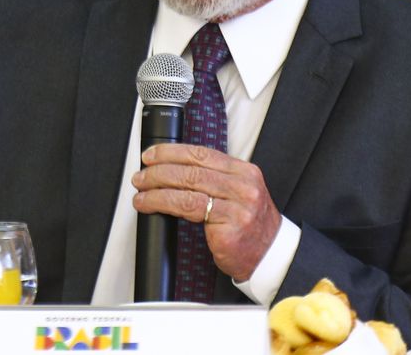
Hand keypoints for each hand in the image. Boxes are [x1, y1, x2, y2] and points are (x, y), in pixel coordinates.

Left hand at [131, 143, 280, 281]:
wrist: (270, 257)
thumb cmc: (249, 227)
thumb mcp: (238, 194)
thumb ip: (215, 179)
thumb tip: (174, 170)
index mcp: (244, 172)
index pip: (202, 154)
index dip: (172, 152)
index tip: (152, 155)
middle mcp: (243, 186)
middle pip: (193, 169)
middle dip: (159, 170)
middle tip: (141, 175)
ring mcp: (237, 207)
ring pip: (188, 188)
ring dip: (157, 188)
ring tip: (140, 191)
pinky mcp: (229, 228)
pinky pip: (189, 210)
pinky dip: (163, 204)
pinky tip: (150, 205)